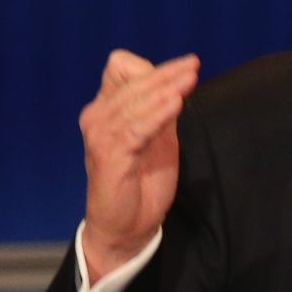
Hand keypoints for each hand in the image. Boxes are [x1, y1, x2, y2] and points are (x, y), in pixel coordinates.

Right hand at [78, 50, 199, 283]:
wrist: (127, 225)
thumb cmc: (142, 180)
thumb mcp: (157, 136)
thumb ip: (162, 110)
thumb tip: (179, 83)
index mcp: (106, 109)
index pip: (120, 68)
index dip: (151, 67)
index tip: (182, 70)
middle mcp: (98, 117)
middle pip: (132, 80)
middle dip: (166, 73)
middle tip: (193, 66)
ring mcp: (100, 136)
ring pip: (135, 101)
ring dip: (166, 88)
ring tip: (190, 80)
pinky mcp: (109, 156)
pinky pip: (136, 128)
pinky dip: (158, 114)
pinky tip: (177, 105)